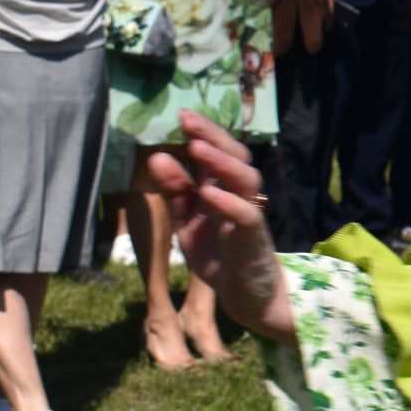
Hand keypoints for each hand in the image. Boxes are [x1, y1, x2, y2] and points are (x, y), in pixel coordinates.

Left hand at [144, 110, 296, 344]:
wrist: (247, 295)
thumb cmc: (219, 254)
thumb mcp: (188, 220)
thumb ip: (176, 191)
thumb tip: (157, 157)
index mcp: (223, 190)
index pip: (219, 153)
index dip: (205, 133)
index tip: (183, 115)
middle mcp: (240, 197)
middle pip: (237, 158)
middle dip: (214, 136)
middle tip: (189, 120)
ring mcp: (249, 217)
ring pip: (247, 180)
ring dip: (222, 163)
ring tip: (197, 148)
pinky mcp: (253, 241)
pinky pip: (247, 217)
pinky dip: (229, 203)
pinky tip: (209, 192)